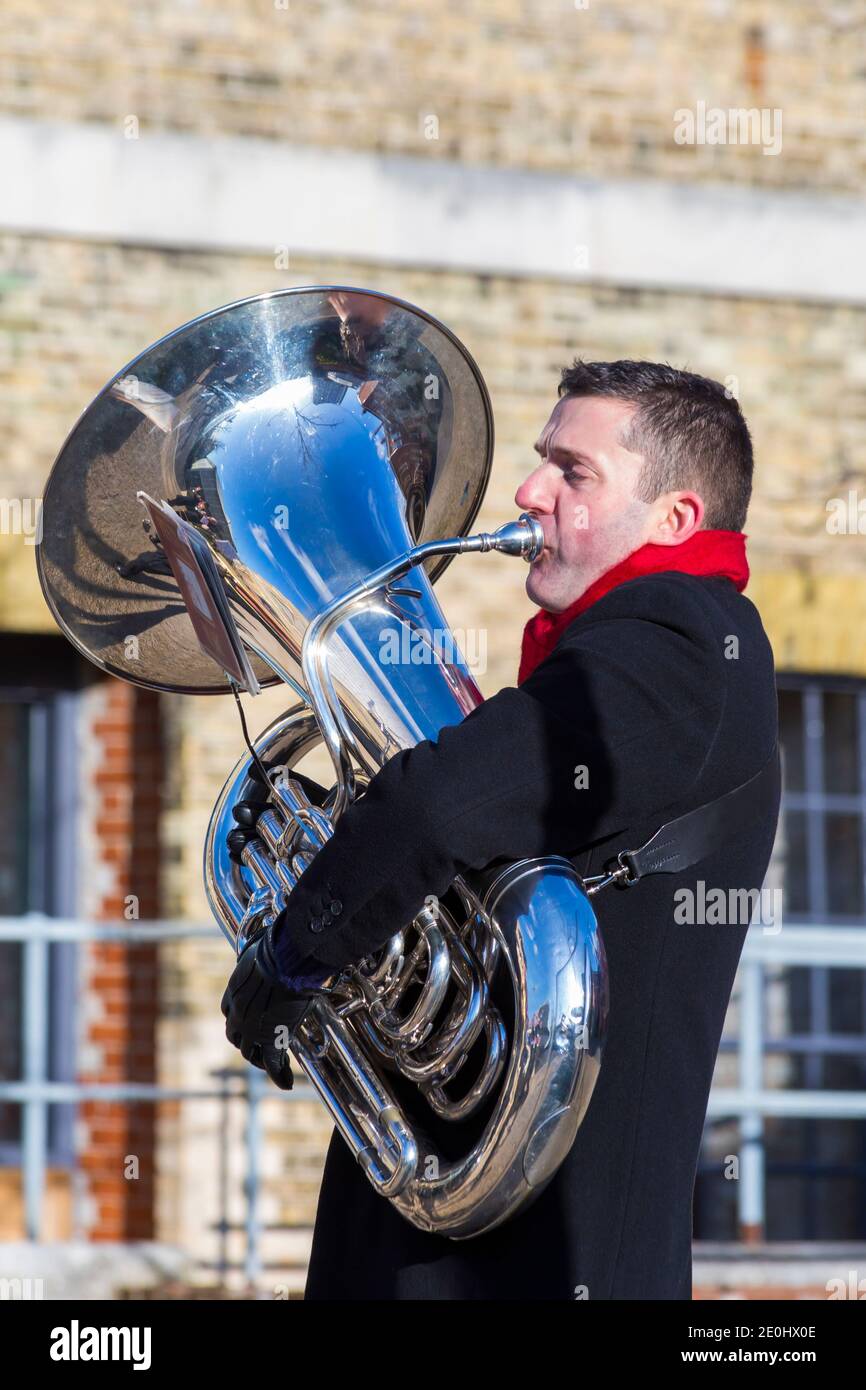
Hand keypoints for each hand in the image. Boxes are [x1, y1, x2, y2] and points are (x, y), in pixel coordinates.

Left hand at [220, 922, 320, 1090]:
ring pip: (251, 1054)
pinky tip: (286, 1082)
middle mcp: (237, 1013)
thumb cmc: (279, 948)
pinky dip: (279, 1075)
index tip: (249, 1022)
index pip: (229, 1012)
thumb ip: (261, 951)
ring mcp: (252, 1029)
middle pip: (236, 1037)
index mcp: (234, 991)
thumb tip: (272, 936)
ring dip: (261, 1060)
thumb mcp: (261, 948)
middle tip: (259, 1048)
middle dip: (246, 1043)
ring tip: (274, 1065)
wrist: (287, 960)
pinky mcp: (271, 1040)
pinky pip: (274, 1064)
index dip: (239, 1020)